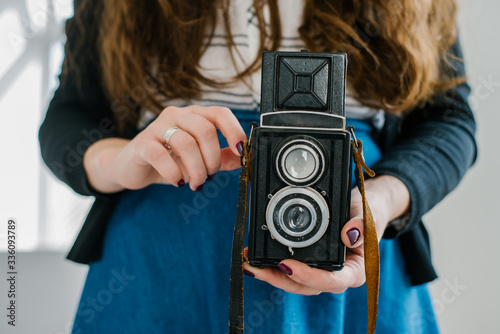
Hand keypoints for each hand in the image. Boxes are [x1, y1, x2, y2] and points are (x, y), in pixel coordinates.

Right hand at [83, 105, 246, 192]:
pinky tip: (178, 181)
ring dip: (196, 169)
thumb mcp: (199, 160)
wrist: (132, 167)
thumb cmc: (168, 160)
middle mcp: (177, 116)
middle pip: (205, 130)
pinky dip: (174, 173)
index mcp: (194, 116)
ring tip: (195, 183)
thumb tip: (244, 159)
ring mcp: (157, 127)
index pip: (220, 113)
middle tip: (210, 176)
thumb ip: (222, 158)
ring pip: (186, 143)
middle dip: (212, 159)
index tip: (241, 151)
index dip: (234, 130)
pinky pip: (161, 155)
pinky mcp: (142, 143)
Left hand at [243, 175, 409, 294]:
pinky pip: (291, 268)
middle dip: (278, 279)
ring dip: (270, 274)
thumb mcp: (369, 213)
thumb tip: (349, 235)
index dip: (308, 276)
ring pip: (294, 280)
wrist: (365, 205)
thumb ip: (362, 225)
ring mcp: (322, 270)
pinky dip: (272, 264)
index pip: (332, 281)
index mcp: (355, 270)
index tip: (287, 265)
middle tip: (255, 267)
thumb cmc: (369, 212)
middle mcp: (337, 275)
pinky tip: (255, 256)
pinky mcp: (311, 262)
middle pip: (306, 286)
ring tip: (248, 262)